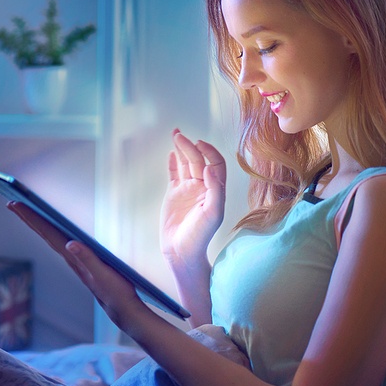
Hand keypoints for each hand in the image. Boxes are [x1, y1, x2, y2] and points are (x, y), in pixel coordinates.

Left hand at [7, 202, 145, 326]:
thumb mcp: (103, 274)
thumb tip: (70, 243)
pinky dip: (51, 231)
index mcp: (72, 256)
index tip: (14, 203)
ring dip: (37, 223)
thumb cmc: (114, 292)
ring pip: (50, 237)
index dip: (31, 217)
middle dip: (28, 217)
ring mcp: (74, 259)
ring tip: (25, 211)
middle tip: (11, 202)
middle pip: (44, 232)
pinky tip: (51, 227)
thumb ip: (88, 258)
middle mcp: (69, 256)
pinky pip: (60, 241)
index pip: (47, 232)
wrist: (121, 309)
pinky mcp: (80, 261)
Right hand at [160, 129, 226, 273]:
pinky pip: (174, 174)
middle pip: (197, 160)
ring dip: (181, 149)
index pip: (215, 164)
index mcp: (214, 190)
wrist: (181, 251)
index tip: (198, 144)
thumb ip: (214, 190)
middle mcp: (202, 187)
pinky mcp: (174, 195)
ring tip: (176, 134)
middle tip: (178, 135)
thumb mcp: (212, 214)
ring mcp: (187, 190)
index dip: (209, 152)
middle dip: (189, 146)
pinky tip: (170, 153)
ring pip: (185, 164)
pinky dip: (172, 163)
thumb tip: (210, 168)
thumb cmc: (200, 236)